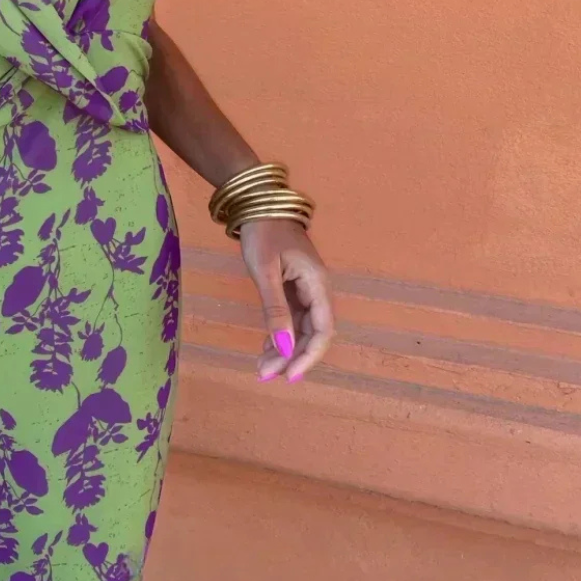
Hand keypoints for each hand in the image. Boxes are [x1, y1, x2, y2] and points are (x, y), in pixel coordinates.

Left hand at [241, 219, 333, 383]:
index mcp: (318, 284)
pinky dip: (280, 334)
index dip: (309, 356)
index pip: (322, 331)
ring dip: (285, 349)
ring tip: (262, 367)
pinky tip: (266, 348)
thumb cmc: (263, 233)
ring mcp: (305, 289)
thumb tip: (284, 349)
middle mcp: (317, 289)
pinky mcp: (292, 287)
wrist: (258, 203)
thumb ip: (275, 311)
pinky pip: (291, 318)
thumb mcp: (265, 272)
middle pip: (312, 333)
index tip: (289, 376)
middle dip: (292, 356)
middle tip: (266, 374)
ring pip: (300, 328)